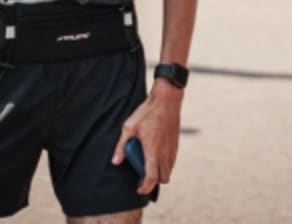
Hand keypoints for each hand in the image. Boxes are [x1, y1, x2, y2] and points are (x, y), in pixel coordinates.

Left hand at [111, 81, 182, 195]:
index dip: (145, 188)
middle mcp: (165, 153)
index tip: (139, 190)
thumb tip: (115, 161)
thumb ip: (121, 146)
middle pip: (163, 179)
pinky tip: (156, 154)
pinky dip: (165, 164)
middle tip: (143, 176)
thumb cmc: (146, 113)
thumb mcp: (129, 128)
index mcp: (153, 151)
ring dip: (160, 172)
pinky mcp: (176, 145)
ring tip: (148, 164)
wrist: (167, 101)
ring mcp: (172, 149)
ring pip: (169, 171)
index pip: (151, 178)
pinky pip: (172, 162)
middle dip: (154, 181)